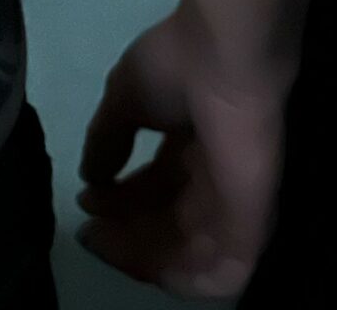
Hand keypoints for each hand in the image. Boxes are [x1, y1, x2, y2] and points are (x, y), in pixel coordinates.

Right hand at [77, 7, 287, 299]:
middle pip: (167, 224)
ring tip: (106, 245)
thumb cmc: (177, 65)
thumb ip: (108, 138)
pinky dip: (186, 280)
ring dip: (144, 258)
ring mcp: (234, 203)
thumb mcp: (125, 97)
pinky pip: (223, 272)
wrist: (225, 56)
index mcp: (188, 145)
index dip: (117, 203)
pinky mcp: (251, 223)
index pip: (153, 190)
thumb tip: (91, 178)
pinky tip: (149, 271)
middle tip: (90, 232)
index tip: (85, 204)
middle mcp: (212, 178)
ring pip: (189, 252)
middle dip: (124, 233)